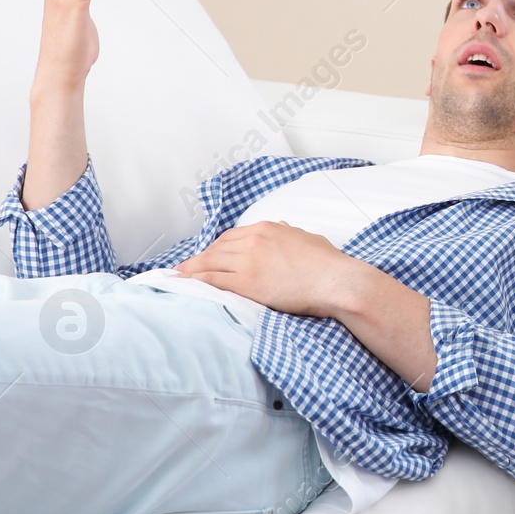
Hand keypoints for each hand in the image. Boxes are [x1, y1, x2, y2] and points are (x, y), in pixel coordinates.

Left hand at [174, 221, 377, 317]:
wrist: (336, 281)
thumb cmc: (328, 264)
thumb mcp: (308, 239)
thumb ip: (291, 233)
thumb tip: (283, 229)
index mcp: (268, 228)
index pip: (232, 236)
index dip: (217, 248)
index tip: (209, 255)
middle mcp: (254, 240)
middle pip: (217, 248)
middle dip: (199, 258)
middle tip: (186, 268)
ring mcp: (249, 261)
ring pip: (210, 263)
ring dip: (191, 270)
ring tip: (178, 277)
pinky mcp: (247, 282)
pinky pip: (213, 280)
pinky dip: (195, 281)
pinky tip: (185, 285)